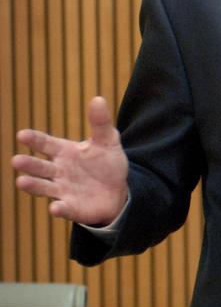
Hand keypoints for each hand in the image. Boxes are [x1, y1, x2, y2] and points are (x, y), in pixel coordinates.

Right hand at [12, 96, 128, 226]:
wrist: (118, 191)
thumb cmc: (107, 164)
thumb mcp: (108, 141)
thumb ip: (100, 123)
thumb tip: (98, 99)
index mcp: (64, 152)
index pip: (46, 143)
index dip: (35, 139)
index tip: (22, 134)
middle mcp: (58, 171)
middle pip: (40, 167)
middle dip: (29, 164)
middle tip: (16, 160)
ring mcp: (63, 190)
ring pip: (44, 187)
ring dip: (33, 185)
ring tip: (21, 182)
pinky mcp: (71, 207)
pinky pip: (64, 208)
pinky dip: (59, 208)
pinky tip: (55, 207)